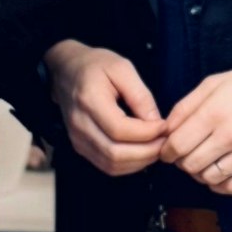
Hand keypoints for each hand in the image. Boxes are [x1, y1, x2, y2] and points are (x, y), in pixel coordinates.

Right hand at [44, 40, 165, 175]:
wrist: (66, 70)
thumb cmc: (95, 65)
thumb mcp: (122, 68)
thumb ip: (140, 96)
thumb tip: (157, 124)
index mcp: (89, 100)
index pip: (119, 130)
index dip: (146, 133)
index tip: (164, 126)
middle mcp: (79, 124)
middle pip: (115, 153)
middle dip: (146, 152)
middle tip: (165, 141)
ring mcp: (77, 138)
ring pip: (111, 165)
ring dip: (139, 162)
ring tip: (156, 147)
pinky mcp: (80, 146)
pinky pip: (106, 166)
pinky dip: (128, 165)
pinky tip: (141, 152)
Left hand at [161, 61, 231, 195]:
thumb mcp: (213, 83)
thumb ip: (185, 106)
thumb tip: (166, 129)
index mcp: (214, 113)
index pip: (177, 144)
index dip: (166, 151)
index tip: (167, 150)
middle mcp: (231, 136)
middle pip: (190, 164)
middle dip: (181, 162)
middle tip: (184, 155)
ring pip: (210, 178)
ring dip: (199, 174)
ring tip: (202, 162)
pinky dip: (220, 186)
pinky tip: (217, 174)